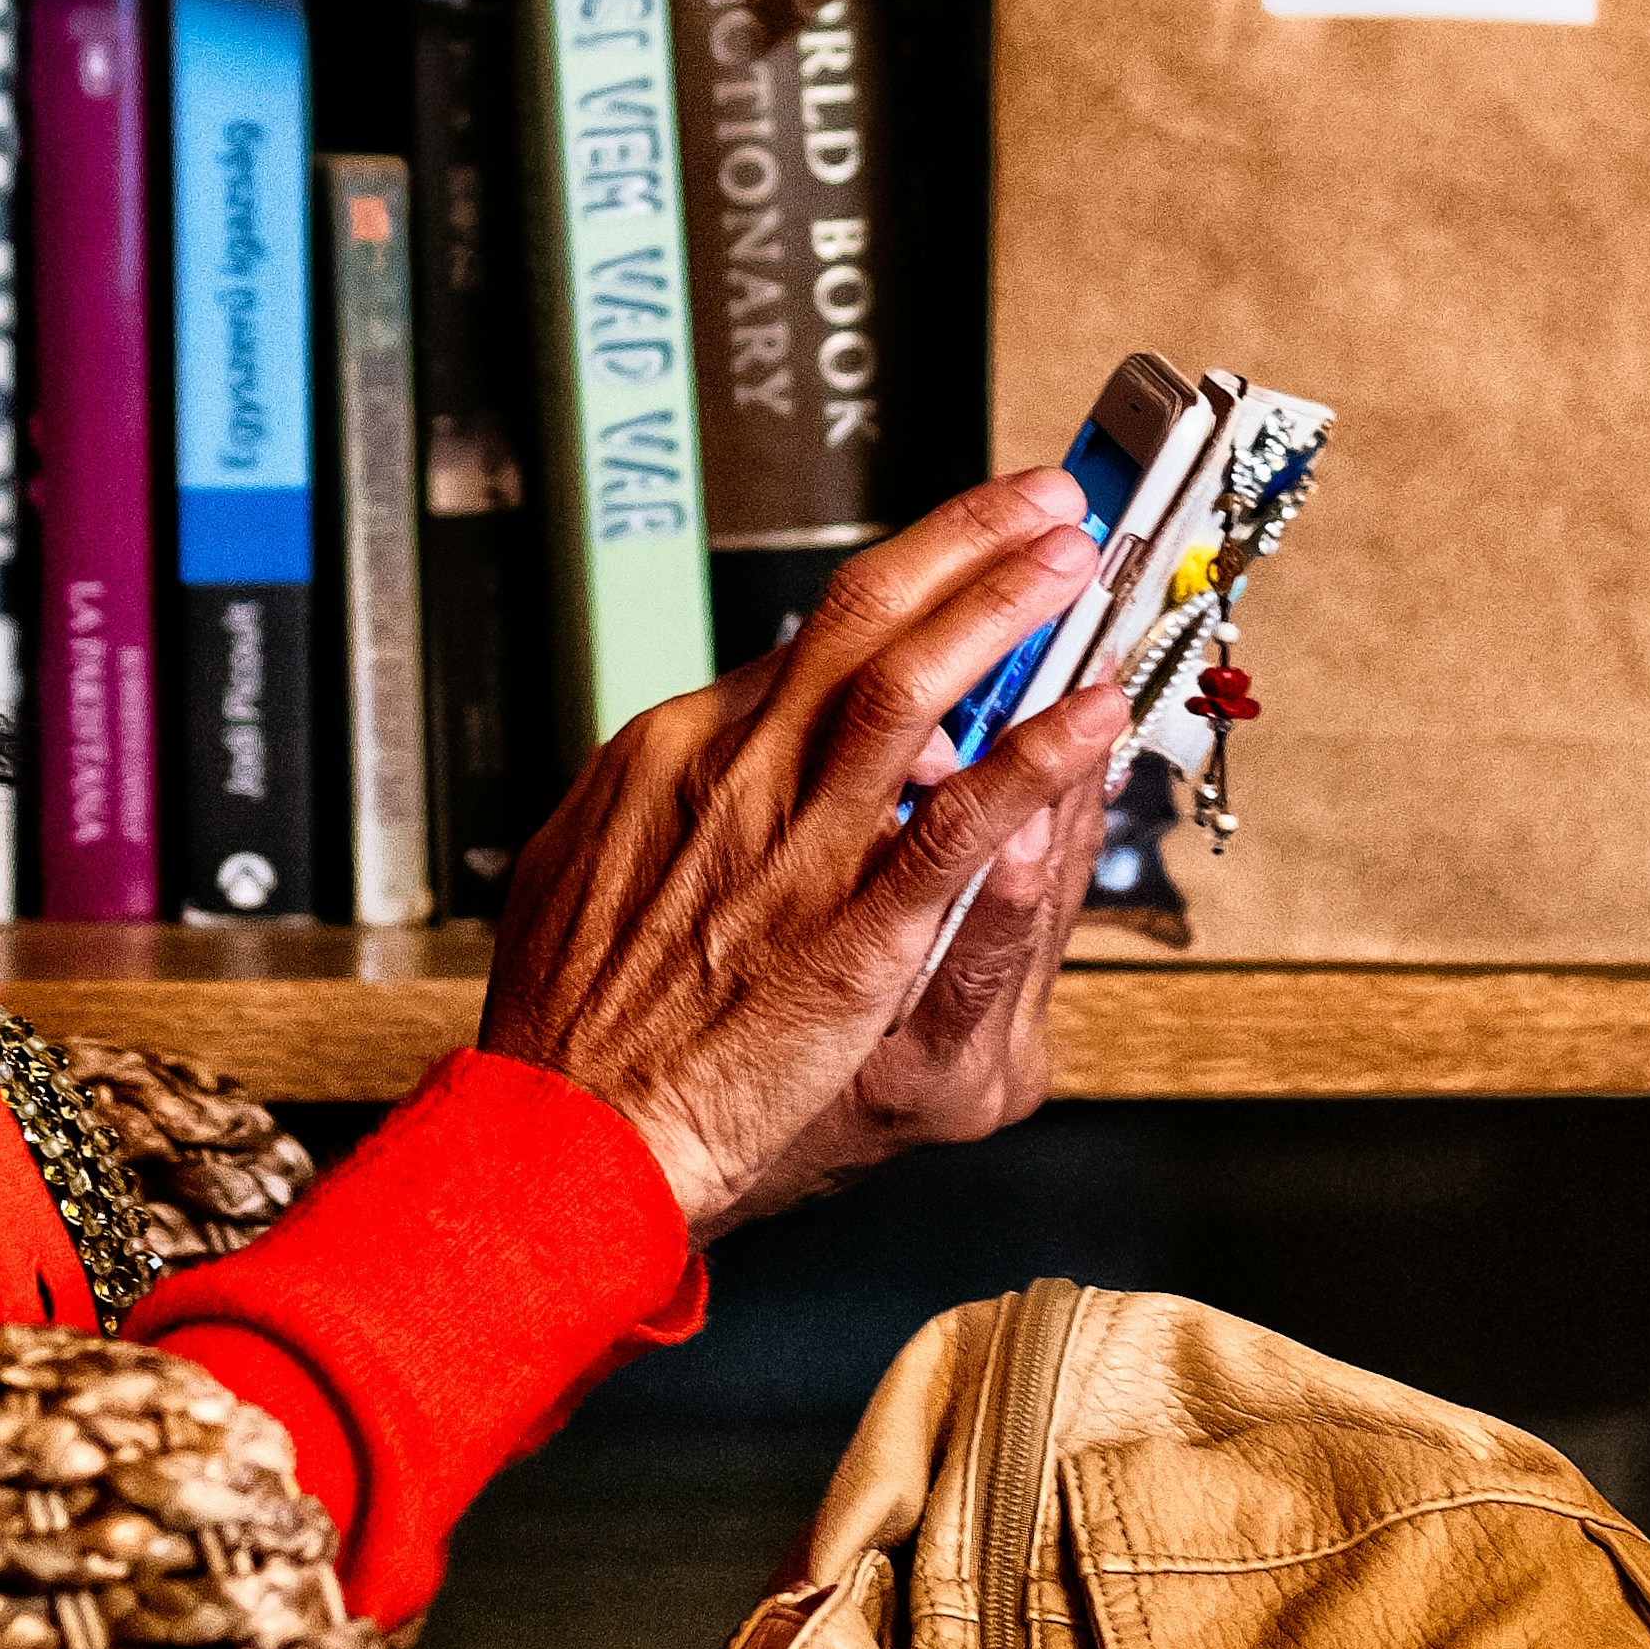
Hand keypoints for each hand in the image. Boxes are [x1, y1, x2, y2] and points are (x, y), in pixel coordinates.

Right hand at [476, 474, 1125, 1249]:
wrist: (560, 1146)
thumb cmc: (565, 1028)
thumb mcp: (580, 868)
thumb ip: (659, 801)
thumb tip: (706, 742)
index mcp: (673, 754)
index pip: (805, 640)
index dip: (904, 584)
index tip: (961, 554)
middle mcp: (736, 779)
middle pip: (864, 622)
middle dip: (966, 544)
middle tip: (1041, 502)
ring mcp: (797, 855)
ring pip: (913, 690)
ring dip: (1005, 610)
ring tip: (1073, 558)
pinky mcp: (855, 940)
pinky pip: (959, 830)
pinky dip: (1033, 762)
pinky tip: (1088, 716)